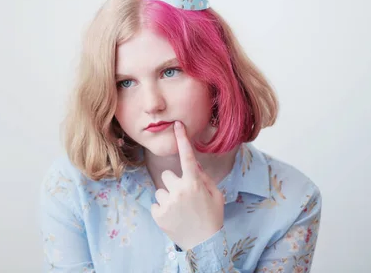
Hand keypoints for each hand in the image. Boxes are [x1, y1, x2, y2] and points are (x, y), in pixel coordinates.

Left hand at [150, 121, 224, 250]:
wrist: (205, 245)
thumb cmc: (212, 217)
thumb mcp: (215, 195)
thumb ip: (203, 178)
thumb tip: (193, 164)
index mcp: (194, 183)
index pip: (187, 156)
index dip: (182, 139)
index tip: (177, 125)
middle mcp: (180, 190)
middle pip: (167, 175)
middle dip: (174, 184)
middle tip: (184, 198)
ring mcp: (168, 202)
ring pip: (160, 189)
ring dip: (167, 197)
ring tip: (179, 210)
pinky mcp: (159, 214)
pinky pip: (156, 204)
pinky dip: (162, 210)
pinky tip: (174, 218)